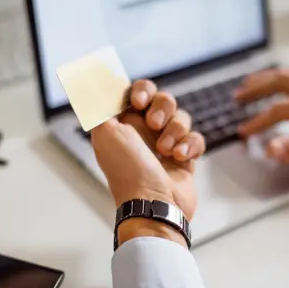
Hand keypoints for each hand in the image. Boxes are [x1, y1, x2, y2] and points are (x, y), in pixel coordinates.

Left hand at [91, 80, 204, 221]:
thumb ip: (99, 105)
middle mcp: (145, 132)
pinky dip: (190, 145)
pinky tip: (180, 158)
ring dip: (175, 131)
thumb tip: (92, 82)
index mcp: (125, 125)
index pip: (138, 93)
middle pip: (164, 100)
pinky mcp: (185, 157)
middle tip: (154, 124)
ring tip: (165, 151)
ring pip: (182, 118)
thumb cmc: (127, 170)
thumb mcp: (105, 133)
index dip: (142, 91)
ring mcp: (166, 145)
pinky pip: (196, 138)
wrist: (153, 205)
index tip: (139, 102)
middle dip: (162, 108)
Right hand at [236, 68, 288, 168]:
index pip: (280, 110)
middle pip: (282, 82)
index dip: (258, 121)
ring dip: (269, 77)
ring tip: (251, 82)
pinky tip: (284, 80)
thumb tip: (272, 149)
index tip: (244, 131)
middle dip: (256, 89)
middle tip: (237, 96)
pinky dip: (287, 75)